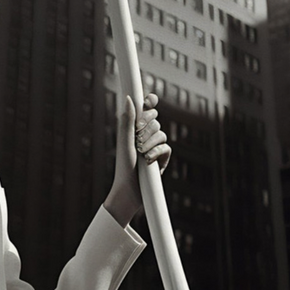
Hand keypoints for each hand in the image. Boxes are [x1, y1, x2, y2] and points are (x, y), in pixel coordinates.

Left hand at [104, 91, 170, 225]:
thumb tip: (129, 98)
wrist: (129, 190)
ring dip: (150, 142)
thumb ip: (128, 120)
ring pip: (161, 133)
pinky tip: (149, 160)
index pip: (146, 109)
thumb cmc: (123, 166)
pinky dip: (157, 152)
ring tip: (141, 153)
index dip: (149, 103)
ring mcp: (155, 146)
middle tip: (137, 135)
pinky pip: (167, 147)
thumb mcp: (125, 142)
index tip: (149, 101)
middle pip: (154, 119)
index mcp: (134, 128)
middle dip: (147, 126)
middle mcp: (145, 135)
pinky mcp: (163, 158)